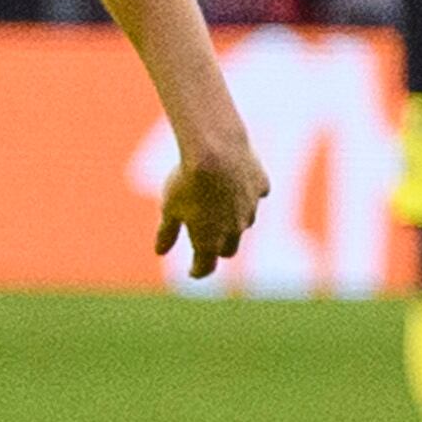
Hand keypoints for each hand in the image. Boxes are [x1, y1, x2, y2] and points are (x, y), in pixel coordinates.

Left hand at [154, 124, 265, 278]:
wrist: (216, 150)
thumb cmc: (186, 181)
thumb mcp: (169, 207)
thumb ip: (166, 233)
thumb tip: (159, 252)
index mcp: (209, 239)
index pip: (206, 266)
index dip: (198, 270)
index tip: (192, 271)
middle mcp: (235, 229)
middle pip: (229, 249)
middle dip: (217, 249)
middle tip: (206, 242)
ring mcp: (252, 208)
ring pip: (245, 222)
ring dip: (232, 220)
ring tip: (216, 206)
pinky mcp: (261, 187)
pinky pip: (255, 194)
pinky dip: (245, 192)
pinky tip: (234, 181)